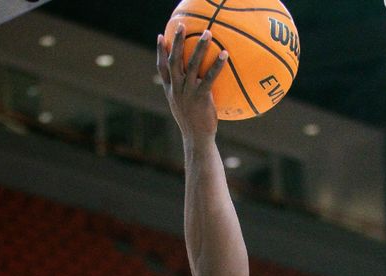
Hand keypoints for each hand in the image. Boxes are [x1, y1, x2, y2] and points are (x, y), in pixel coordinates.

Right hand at [157, 25, 227, 139]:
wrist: (197, 139)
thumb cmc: (195, 125)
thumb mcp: (185, 108)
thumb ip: (186, 95)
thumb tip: (196, 86)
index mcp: (171, 91)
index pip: (162, 68)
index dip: (160, 51)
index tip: (160, 36)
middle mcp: (176, 89)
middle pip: (174, 60)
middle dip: (176, 41)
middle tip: (182, 25)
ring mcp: (187, 92)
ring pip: (192, 64)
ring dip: (199, 47)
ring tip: (207, 33)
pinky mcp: (201, 97)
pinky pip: (209, 77)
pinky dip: (217, 65)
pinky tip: (225, 54)